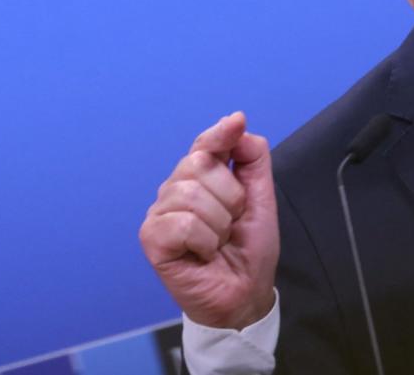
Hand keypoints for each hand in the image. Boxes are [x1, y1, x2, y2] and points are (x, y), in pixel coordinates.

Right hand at [139, 112, 278, 329]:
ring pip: (192, 195)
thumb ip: (252, 159)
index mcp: (201, 178)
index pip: (205, 143)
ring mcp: (160, 213)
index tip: (237, 122)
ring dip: (219, 224)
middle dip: (230, 196)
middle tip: (231, 223)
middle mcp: (175, 190)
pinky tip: (203, 254)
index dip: (220, 132)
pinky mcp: (152, 238)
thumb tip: (237, 124)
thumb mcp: (261, 197)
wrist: (246, 292)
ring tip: (218, 242)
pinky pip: (183, 223)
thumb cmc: (249, 249)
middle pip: (199, 164)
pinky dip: (204, 241)